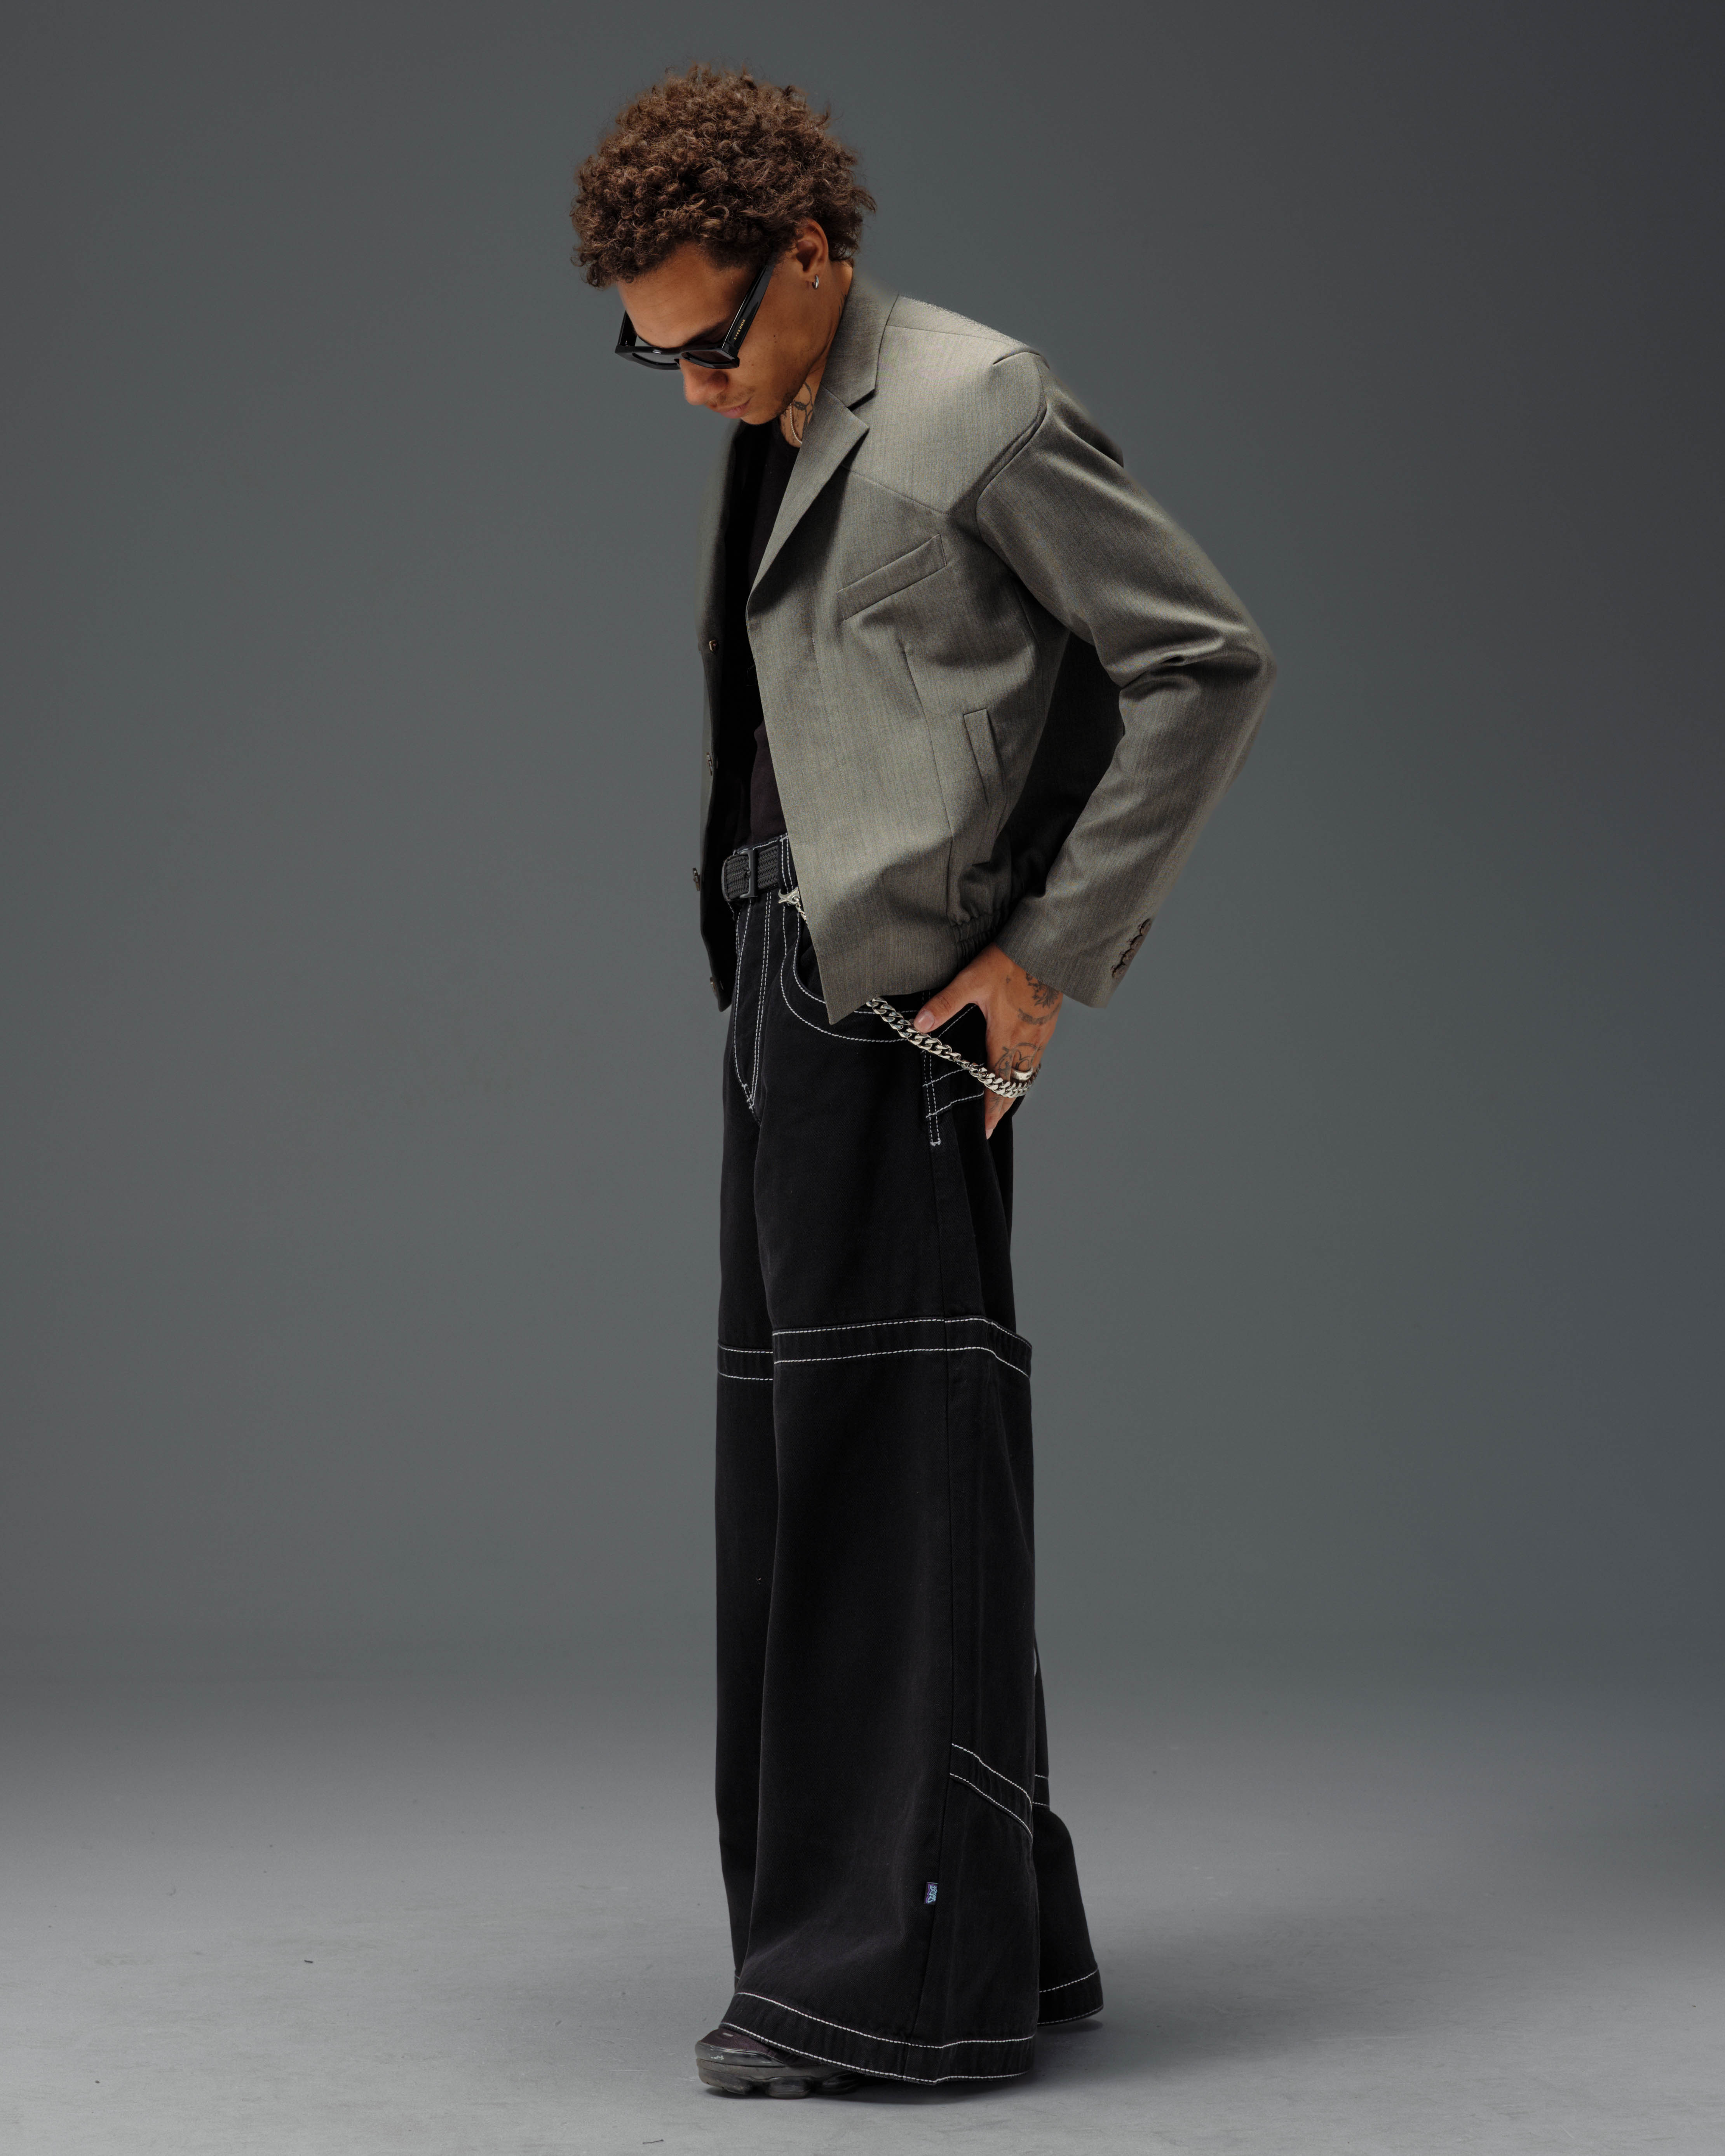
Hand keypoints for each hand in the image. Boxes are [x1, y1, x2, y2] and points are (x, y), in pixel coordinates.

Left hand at [914, 944, 1062, 1138]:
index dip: (990, 1111)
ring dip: (1014, 1089)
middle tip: (991, 1125)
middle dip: (1001, 1107)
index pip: (997, 1086)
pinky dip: (1026, 1070)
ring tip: (1001, 1101)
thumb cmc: (1009, 962)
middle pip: (1015, 1087)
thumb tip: (919, 1026)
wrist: (1046, 945)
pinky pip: (1036, 1057)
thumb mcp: (971, 980)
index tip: (984, 1131)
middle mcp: (1027, 1043)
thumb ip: (945, 1004)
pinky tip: (1018, 1066)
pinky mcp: (1048, 1023)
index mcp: (1006, 1039)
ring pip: (1028, 1073)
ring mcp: (1040, 1034)